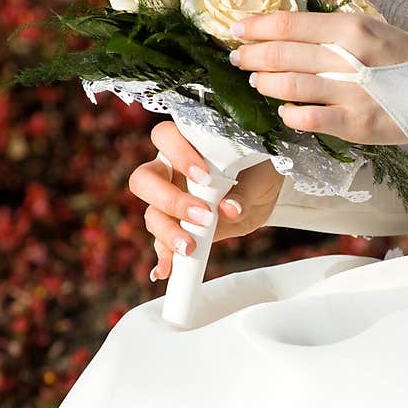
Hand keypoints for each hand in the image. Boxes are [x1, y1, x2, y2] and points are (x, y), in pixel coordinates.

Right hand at [128, 121, 283, 280]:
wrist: (263, 195)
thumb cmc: (256, 172)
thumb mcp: (257, 177)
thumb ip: (242, 192)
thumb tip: (229, 209)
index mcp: (186, 145)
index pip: (164, 138)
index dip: (178, 155)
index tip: (205, 177)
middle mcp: (170, 171)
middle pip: (144, 180)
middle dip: (170, 200)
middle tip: (202, 215)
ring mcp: (169, 201)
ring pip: (151, 214)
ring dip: (168, 232)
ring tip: (191, 246)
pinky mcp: (176, 227)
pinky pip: (161, 243)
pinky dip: (164, 257)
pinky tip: (166, 270)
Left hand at [229, 11, 407, 144]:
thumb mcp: (375, 31)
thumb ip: (336, 32)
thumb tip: (291, 32)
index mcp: (353, 27)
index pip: (291, 23)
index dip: (257, 26)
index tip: (236, 29)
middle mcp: (350, 57)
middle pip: (283, 54)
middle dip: (252, 56)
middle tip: (236, 57)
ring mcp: (353, 93)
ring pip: (290, 86)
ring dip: (265, 83)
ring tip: (256, 81)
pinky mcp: (357, 125)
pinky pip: (309, 120)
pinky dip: (290, 115)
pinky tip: (284, 112)